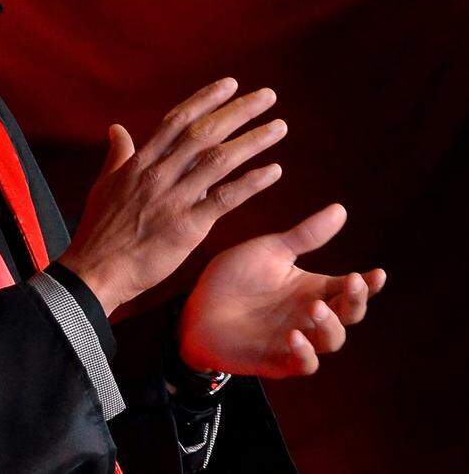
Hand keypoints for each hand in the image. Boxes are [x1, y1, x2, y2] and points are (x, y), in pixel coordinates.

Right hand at [59, 78, 285, 314]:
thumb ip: (117, 155)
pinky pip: (224, 199)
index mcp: (139, 163)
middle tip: (267, 96)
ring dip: (252, 141)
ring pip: (218, 161)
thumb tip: (117, 128)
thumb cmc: (98, 231)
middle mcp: (158, 174)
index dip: (204, 100)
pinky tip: (274, 171)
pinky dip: (250, 183)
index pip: (176, 121)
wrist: (95, 271)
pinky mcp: (186, 227)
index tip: (229, 84)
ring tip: (279, 127)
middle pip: (203, 133)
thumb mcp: (104, 186)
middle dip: (237, 111)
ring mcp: (173, 199)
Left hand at [178, 204, 386, 376]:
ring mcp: (297, 340)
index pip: (348, 288)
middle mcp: (309, 315)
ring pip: (332, 340)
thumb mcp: (269, 252)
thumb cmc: (232, 279)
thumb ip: (305, 236)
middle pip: (349, 314)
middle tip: (351, 283)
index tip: (377, 273)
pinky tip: (293, 336)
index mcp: (311, 288)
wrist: (194, 309)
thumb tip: (341, 209)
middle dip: (355, 301)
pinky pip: (303, 363)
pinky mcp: (278, 360)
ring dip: (329, 324)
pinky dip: (304, 352)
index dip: (367, 284)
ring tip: (315, 306)